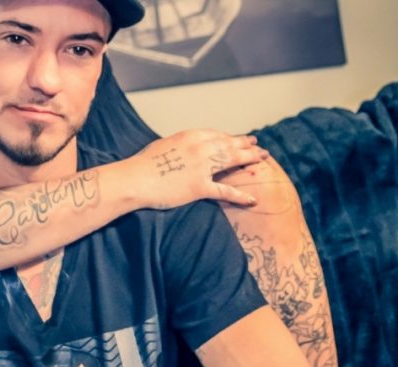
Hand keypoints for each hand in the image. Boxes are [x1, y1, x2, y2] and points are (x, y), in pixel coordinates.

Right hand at [128, 129, 269, 208]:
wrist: (135, 179)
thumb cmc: (142, 164)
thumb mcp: (163, 147)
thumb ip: (179, 146)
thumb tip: (183, 149)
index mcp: (190, 136)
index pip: (217, 135)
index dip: (231, 138)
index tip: (240, 139)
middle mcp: (200, 148)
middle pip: (229, 145)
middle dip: (246, 146)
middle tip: (259, 147)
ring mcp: (202, 167)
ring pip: (232, 161)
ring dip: (249, 159)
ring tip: (262, 159)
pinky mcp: (199, 187)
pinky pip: (224, 191)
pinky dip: (240, 196)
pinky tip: (252, 199)